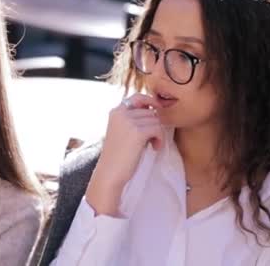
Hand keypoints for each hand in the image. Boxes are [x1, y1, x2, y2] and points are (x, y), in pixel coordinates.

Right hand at [85, 93, 163, 215]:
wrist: (110, 172)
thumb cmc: (118, 155)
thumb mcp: (122, 131)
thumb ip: (133, 119)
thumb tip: (155, 110)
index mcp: (116, 111)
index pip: (137, 97)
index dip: (150, 102)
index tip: (157, 111)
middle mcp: (121, 113)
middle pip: (150, 111)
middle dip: (154, 124)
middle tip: (152, 140)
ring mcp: (129, 121)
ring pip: (155, 120)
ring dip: (158, 133)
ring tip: (153, 145)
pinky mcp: (137, 132)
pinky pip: (158, 129)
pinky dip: (159, 139)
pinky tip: (154, 148)